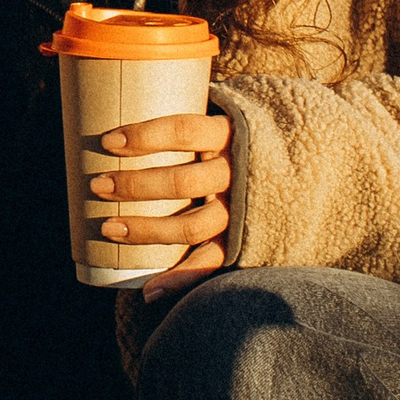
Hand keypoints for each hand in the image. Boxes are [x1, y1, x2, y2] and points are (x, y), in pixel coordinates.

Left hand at [88, 111, 231, 298]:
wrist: (301, 166)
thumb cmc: (239, 139)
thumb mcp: (222, 119)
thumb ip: (185, 120)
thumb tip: (114, 107)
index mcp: (231, 133)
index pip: (185, 130)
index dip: (145, 135)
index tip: (108, 142)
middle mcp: (238, 171)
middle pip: (183, 182)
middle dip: (136, 185)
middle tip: (98, 186)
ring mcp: (242, 208)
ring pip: (193, 225)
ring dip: (147, 230)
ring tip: (109, 228)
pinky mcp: (245, 239)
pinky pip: (212, 262)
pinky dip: (180, 278)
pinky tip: (149, 291)